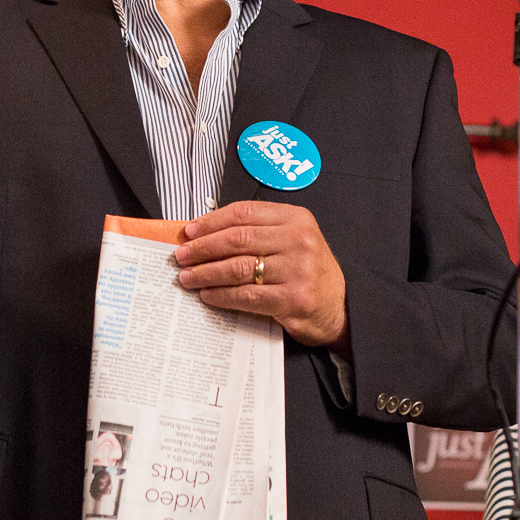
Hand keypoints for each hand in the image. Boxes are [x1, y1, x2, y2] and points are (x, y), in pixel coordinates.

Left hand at [174, 201, 348, 350]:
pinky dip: (222, 295)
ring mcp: (297, 270)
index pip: (244, 212)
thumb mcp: (292, 240)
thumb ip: (258, 232)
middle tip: (181, 256)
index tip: (189, 231)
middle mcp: (299, 240)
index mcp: (296, 219)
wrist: (338, 307)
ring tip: (188, 277)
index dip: (211, 221)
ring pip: (238, 268)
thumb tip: (205, 233)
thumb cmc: (307, 271)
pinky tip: (208, 295)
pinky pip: (246, 295)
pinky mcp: (292, 298)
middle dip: (203, 248)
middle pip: (237, 239)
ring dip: (206, 273)